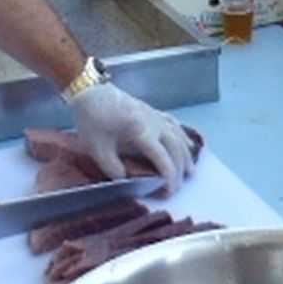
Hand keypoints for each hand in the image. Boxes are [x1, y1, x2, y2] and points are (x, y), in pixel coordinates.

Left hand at [68, 83, 195, 192]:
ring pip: (178, 136)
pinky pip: (174, 124)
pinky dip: (183, 136)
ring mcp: (155, 115)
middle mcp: (153, 122)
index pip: (161, 157)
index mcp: (140, 131)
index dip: (168, 176)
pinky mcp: (153, 111)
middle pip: (175, 148)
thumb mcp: (97, 148)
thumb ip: (112, 168)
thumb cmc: (92, 120)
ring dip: (186, 155)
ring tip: (191, 172)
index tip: (168, 191)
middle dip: (179, 169)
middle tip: (178, 187)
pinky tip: (188, 144)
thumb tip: (127, 181)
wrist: (91, 92)